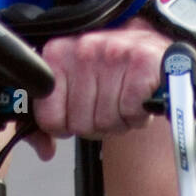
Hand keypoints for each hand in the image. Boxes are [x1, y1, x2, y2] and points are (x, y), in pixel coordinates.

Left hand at [27, 20, 170, 162]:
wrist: (151, 45)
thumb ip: (52, 113)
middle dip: (97, 125)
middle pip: (80, 125)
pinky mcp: (141, 63)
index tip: (79, 113)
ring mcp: (112, 54)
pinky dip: (137, 116)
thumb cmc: (109, 67)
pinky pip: (130, 113)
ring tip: (124, 100)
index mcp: (58, 54)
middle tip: (108, 105)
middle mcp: (83, 50)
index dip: (66, 126)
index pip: (49, 118)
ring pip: (106, 122)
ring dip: (119, 121)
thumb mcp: (73, 81)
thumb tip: (44, 150)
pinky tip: (139, 99)